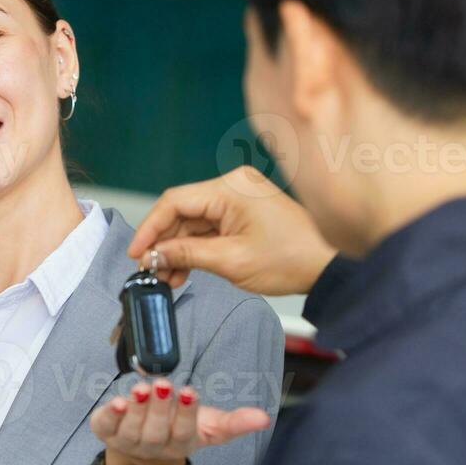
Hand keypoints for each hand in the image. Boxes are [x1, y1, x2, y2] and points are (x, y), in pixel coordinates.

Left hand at [89, 378, 271, 464]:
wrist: (141, 451)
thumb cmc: (179, 429)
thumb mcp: (208, 426)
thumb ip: (235, 422)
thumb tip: (265, 418)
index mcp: (180, 444)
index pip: (184, 432)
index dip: (186, 414)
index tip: (190, 392)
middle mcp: (153, 446)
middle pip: (156, 431)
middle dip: (160, 407)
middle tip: (163, 385)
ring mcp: (127, 441)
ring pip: (131, 429)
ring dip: (136, 408)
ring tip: (142, 388)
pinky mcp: (106, 431)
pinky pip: (105, 426)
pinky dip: (110, 415)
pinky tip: (116, 402)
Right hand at [126, 166, 334, 294]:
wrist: (328, 264)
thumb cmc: (291, 258)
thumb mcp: (231, 261)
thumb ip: (187, 255)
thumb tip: (154, 255)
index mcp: (230, 188)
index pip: (174, 201)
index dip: (150, 228)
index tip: (136, 252)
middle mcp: (233, 186)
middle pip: (182, 211)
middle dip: (164, 243)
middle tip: (148, 270)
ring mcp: (238, 198)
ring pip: (193, 222)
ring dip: (178, 249)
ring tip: (166, 278)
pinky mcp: (243, 212)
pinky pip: (209, 227)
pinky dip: (195, 248)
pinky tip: (183, 271)